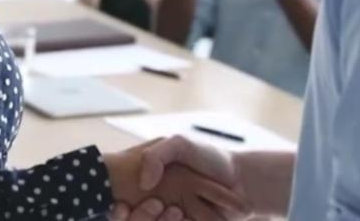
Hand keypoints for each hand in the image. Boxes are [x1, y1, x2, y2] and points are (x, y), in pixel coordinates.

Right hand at [104, 140, 249, 220]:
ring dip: (157, 220)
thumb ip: (157, 156)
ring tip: (176, 210)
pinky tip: (182, 214)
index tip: (118, 207)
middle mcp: (155, 203)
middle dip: (140, 217)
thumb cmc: (209, 158)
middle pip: (133, 220)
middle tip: (157, 204)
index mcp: (147, 183)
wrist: (243, 181)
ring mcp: (171, 217)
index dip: (115, 211)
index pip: (119, 202)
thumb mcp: (180, 145)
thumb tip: (144, 183)